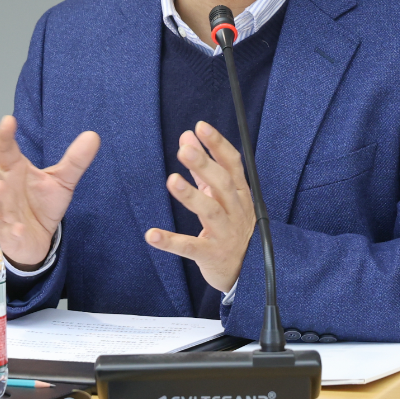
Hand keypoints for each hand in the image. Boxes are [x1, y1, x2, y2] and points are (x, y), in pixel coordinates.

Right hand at [0, 115, 100, 268]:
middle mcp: (0, 187)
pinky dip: (9, 230)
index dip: (4, 135)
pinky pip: (3, 232)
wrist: (37, 239)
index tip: (8, 121)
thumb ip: (75, 160)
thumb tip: (93, 136)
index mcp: (12, 169)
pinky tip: (17, 228)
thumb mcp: (62, 181)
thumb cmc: (41, 205)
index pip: (4, 148)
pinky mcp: (4, 235)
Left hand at [145, 121, 255, 292]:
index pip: (232, 164)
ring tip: (172, 180)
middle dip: (205, 165)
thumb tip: (188, 136)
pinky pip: (190, 247)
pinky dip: (171, 241)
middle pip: (222, 184)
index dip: (218, 145)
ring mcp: (225, 234)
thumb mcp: (221, 195)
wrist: (248, 271)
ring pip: (210, 212)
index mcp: (239, 194)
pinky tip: (152, 234)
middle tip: (185, 150)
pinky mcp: (211, 255)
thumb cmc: (232, 225)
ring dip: (191, 196)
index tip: (201, 127)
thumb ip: (203, 167)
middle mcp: (236, 211)